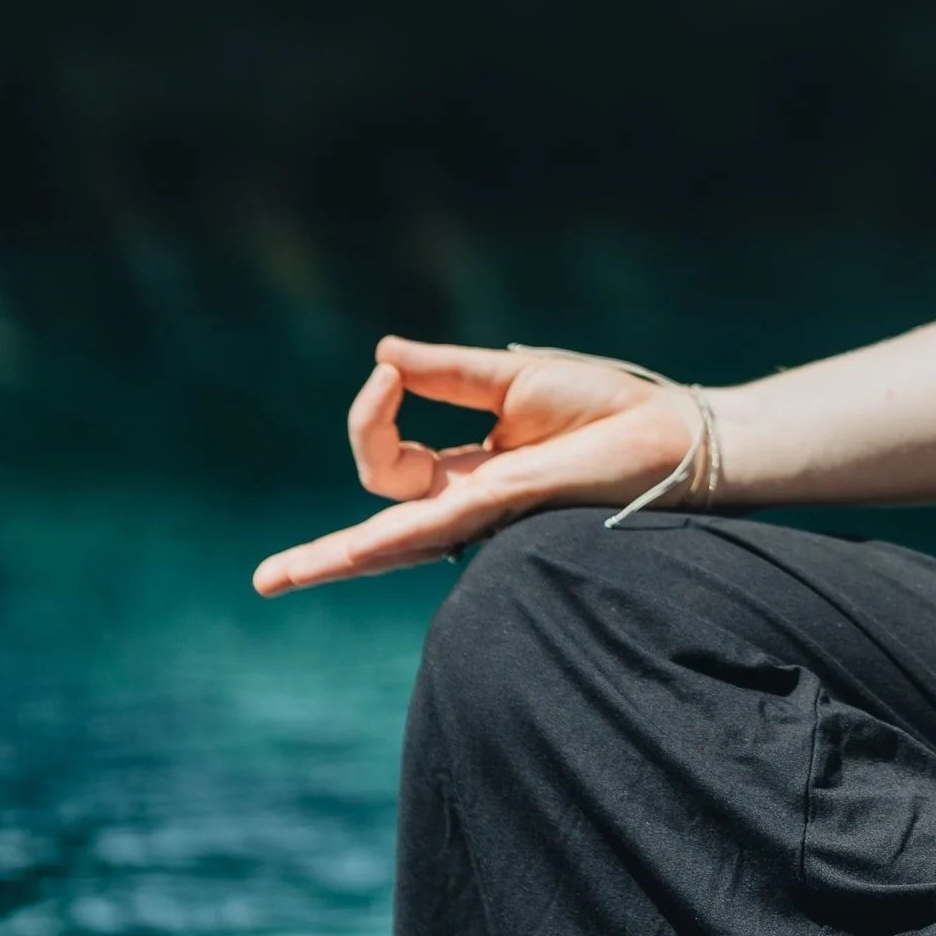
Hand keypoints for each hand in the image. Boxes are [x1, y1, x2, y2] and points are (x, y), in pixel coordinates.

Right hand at [252, 338, 698, 596]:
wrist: (667, 429)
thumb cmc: (603, 406)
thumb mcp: (510, 378)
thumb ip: (445, 373)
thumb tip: (380, 355)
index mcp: (464, 470)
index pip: (388, 457)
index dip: (373, 412)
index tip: (386, 374)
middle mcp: (466, 502)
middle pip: (379, 525)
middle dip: (323, 557)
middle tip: (267, 580)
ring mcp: (484, 510)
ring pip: (394, 541)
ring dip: (336, 558)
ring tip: (280, 581)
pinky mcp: (508, 502)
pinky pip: (437, 520)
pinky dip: (388, 533)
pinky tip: (351, 553)